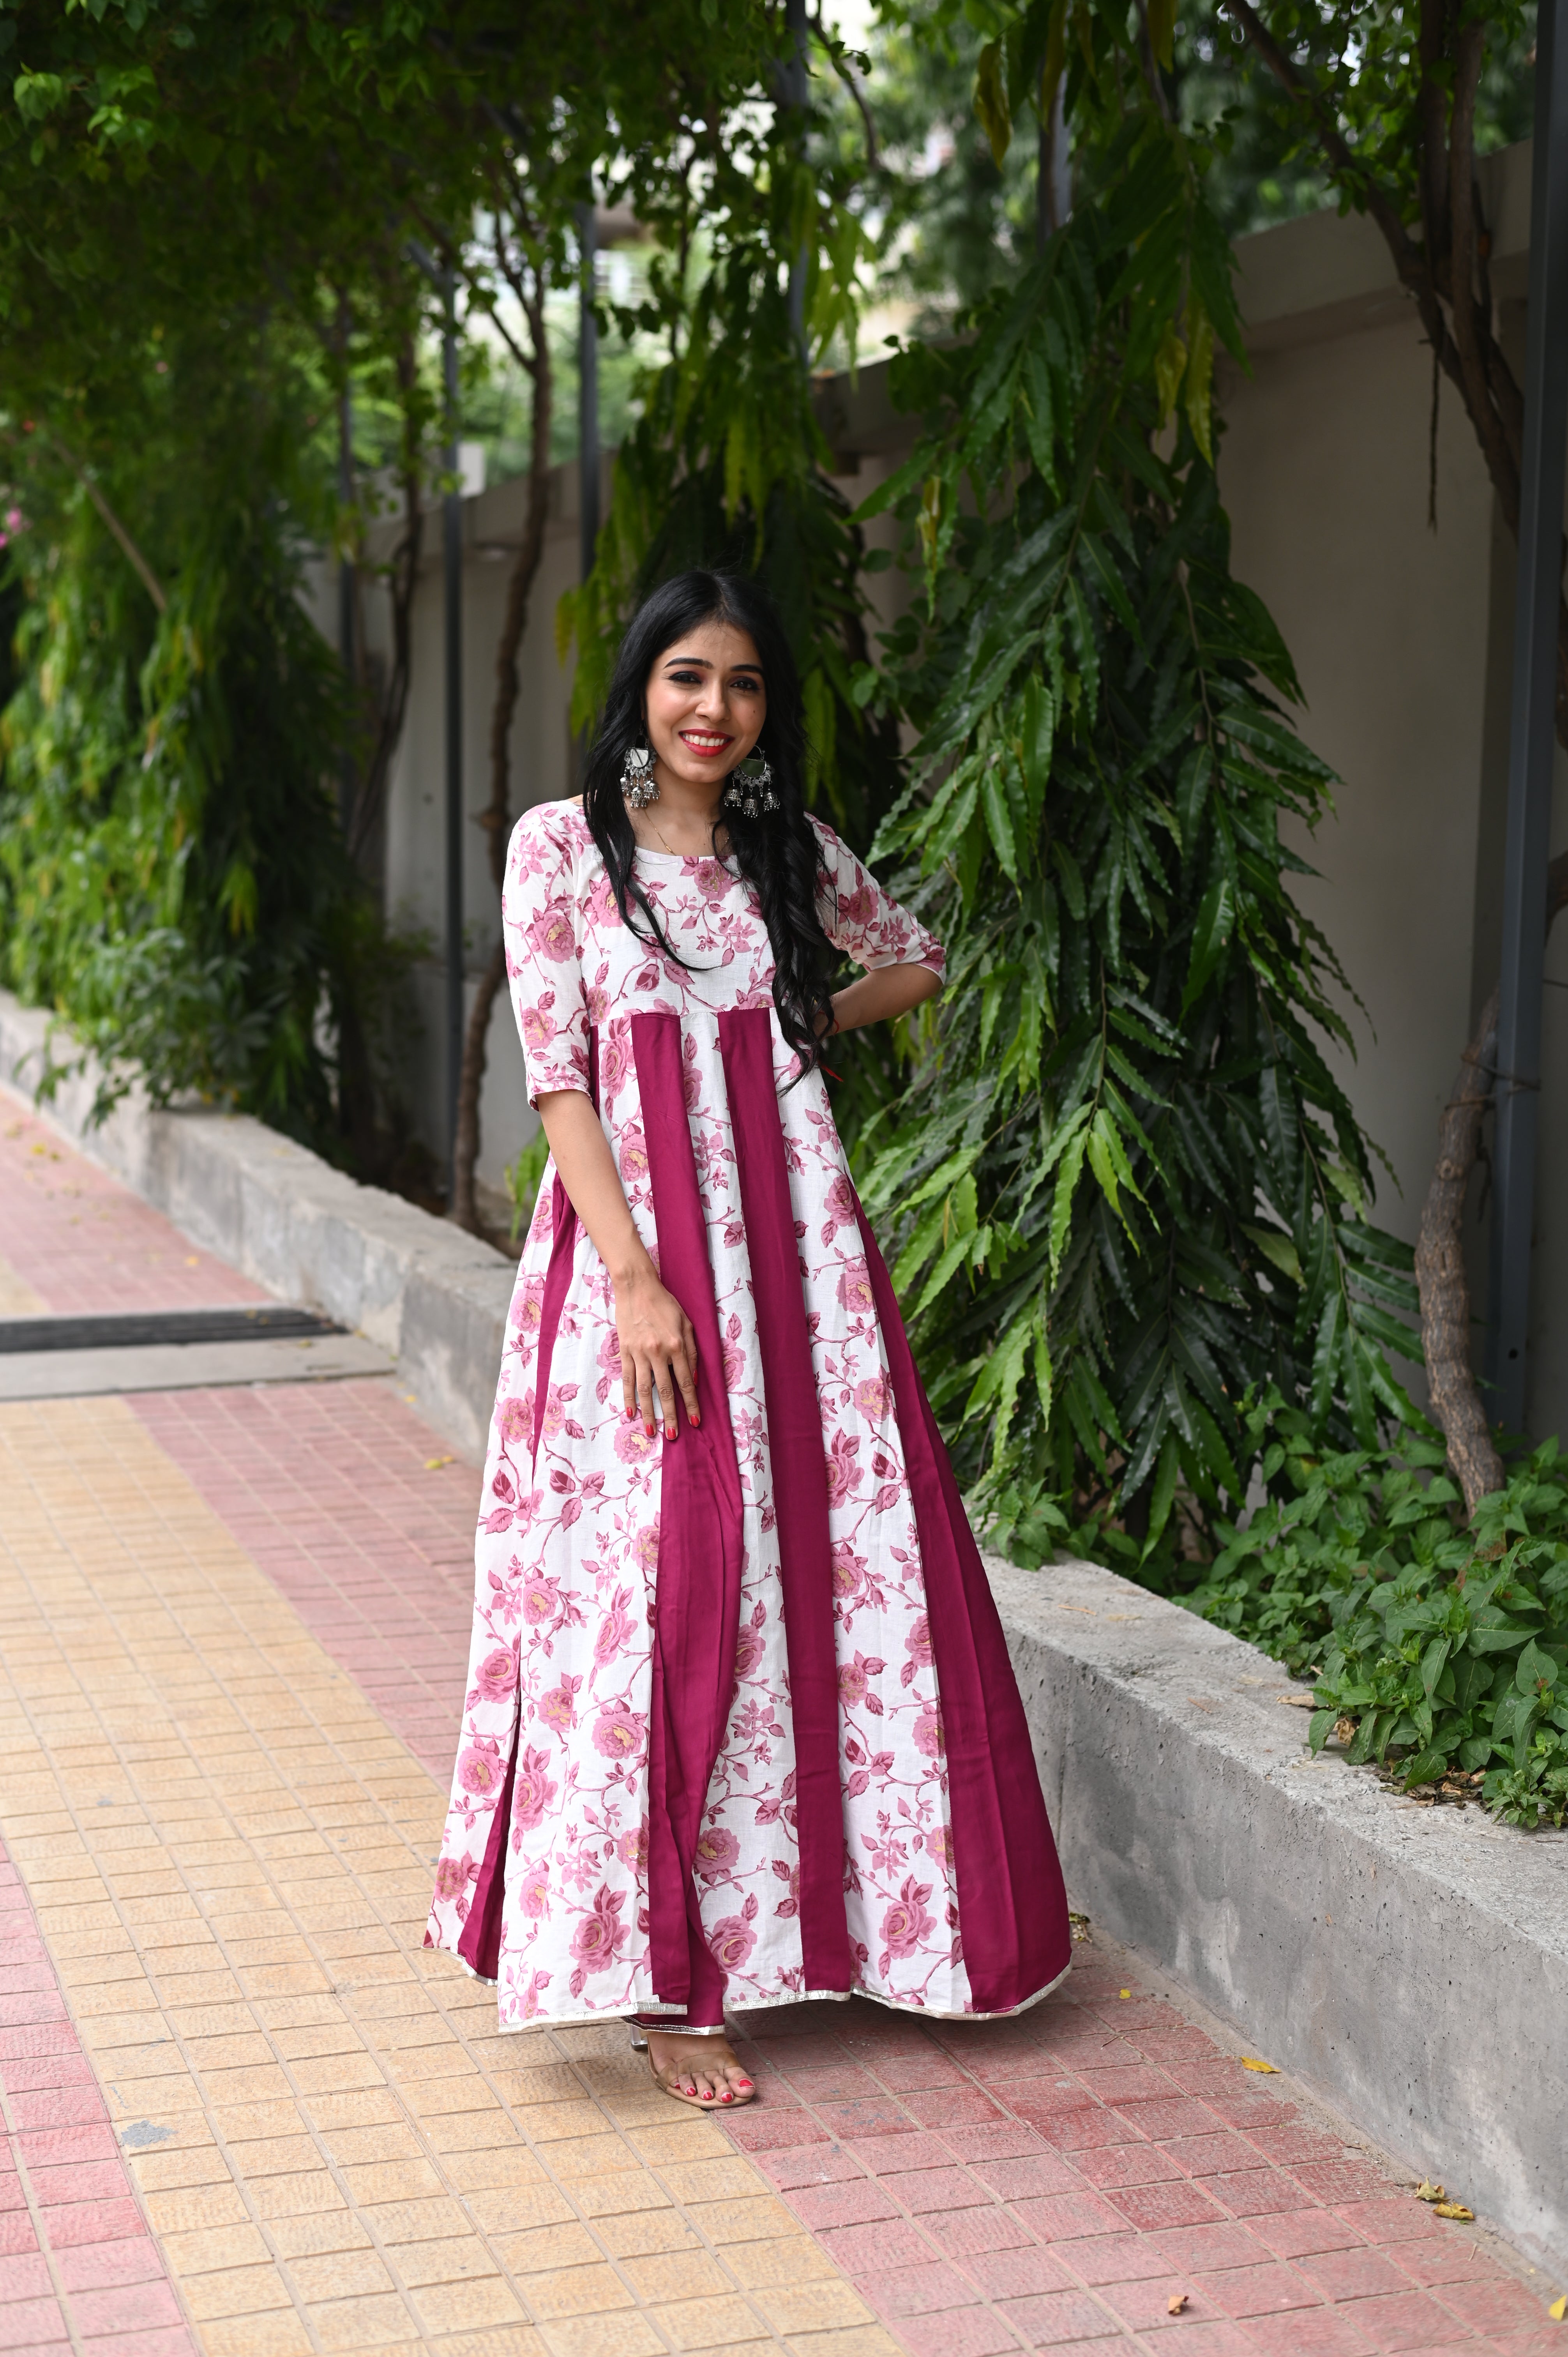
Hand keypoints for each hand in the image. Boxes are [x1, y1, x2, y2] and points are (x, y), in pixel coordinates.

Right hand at [615, 1263, 700, 1438]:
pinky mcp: (625, 1351)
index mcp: (677, 1345)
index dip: (691, 1404)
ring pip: (645, 1389)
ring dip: (649, 1412)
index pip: (686, 1382)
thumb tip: (692, 1379)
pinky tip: (630, 1412)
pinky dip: (628, 1397)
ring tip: (652, 1431)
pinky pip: (627, 1379)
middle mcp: (658, 1352)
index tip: (696, 1422)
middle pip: (666, 1390)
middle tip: (674, 1435)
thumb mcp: (687, 1324)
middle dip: (671, 1415)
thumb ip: (692, 1352)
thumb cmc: (666, 1304)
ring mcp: (639, 1353)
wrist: (637, 1287)